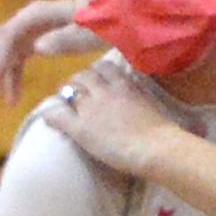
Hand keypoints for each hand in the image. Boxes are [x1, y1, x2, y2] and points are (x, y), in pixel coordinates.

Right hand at [0, 0, 101, 105]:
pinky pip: (19, 58)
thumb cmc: (105, 21)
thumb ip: (67, 38)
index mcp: (39, 14)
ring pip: (8, 53)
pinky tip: (14, 95)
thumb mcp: (90, 31)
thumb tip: (37, 48)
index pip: (9, 36)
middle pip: (3, 44)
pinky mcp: (39, 38)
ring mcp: (33, 28)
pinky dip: (15, 76)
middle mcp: (30, 19)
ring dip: (1, 78)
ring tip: (1, 103)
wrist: (118, 15)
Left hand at [43, 61, 174, 176]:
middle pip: (83, 75)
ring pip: (69, 89)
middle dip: (78, 82)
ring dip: (65, 95)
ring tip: (65, 105)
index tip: (98, 83)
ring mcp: (91, 107)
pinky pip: (56, 113)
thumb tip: (138, 100)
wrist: (158, 148)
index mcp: (126, 83)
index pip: (104, 67)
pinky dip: (51, 114)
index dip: (97, 74)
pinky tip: (51, 119)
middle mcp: (106, 90)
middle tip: (77, 95)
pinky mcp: (80, 127)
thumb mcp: (152, 104)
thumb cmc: (164, 133)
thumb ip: (139, 96)